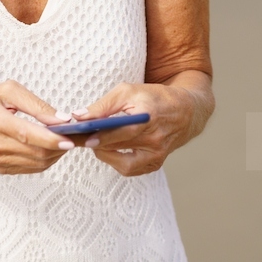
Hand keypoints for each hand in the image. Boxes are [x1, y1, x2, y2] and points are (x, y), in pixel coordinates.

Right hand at [0, 79, 78, 174]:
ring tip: (67, 139)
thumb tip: (61, 119)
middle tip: (79, 136)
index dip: (52, 139)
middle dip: (62, 146)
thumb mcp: (7, 90)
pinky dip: (46, 158)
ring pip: (38, 163)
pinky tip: (50, 146)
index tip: (72, 138)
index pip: (28, 134)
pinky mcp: (1, 168)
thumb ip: (35, 104)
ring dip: (57, 153)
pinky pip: (32, 167)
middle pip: (37, 152)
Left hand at [66, 79, 206, 176]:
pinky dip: (116, 160)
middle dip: (94, 143)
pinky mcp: (156, 164)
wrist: (185, 112)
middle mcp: (155, 139)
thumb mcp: (128, 92)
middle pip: (119, 146)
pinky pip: (130, 169)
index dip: (100, 135)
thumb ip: (103, 105)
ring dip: (104, 153)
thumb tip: (78, 116)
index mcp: (149, 117)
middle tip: (76, 139)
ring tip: (93, 142)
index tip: (82, 136)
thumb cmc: (153, 98)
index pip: (122, 130)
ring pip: (123, 163)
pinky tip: (108, 149)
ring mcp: (157, 155)